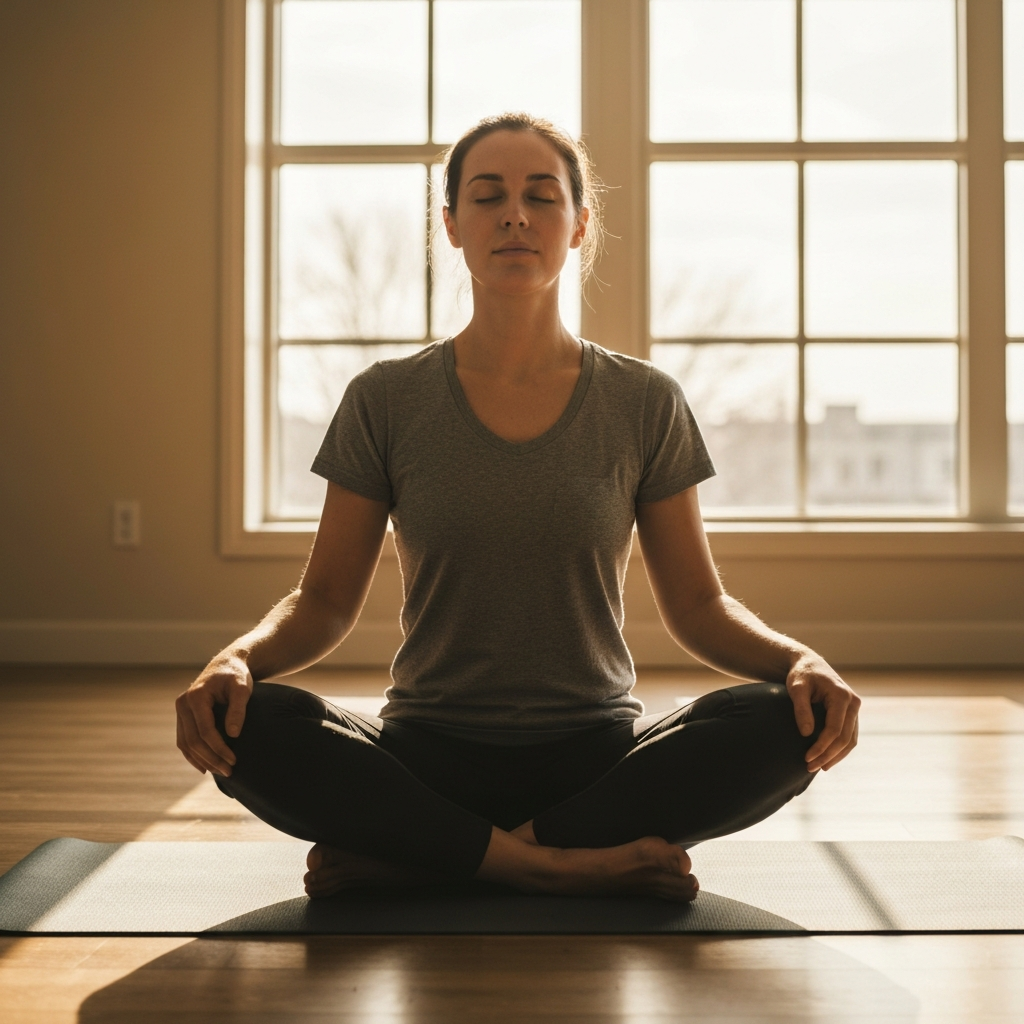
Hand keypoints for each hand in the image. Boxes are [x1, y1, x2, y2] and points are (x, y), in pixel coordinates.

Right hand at [175, 654, 252, 775]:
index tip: (234, 760)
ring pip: (186, 743)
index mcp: (195, 697)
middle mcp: (183, 704)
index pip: (205, 730)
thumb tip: (233, 734)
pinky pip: (184, 740)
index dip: (219, 748)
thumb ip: (238, 709)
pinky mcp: (183, 716)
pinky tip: (204, 767)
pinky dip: (192, 755)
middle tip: (229, 771)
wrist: (226, 666)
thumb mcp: (242, 688)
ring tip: (220, 771)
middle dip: (211, 758)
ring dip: (202, 760)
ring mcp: (180, 711)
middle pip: (193, 740)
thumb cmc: (236, 676)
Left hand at [786, 652, 860, 771]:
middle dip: (828, 755)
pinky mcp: (851, 714)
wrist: (809, 664)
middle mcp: (853, 703)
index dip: (822, 746)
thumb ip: (801, 709)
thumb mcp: (796, 688)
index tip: (807, 757)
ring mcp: (854, 709)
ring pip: (851, 740)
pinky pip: (850, 736)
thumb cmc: (801, 675)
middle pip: (845, 738)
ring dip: (836, 756)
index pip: (834, 729)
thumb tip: (806, 734)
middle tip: (810, 767)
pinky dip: (840, 749)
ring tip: (819, 767)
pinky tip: (827, 758)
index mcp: (842, 696)